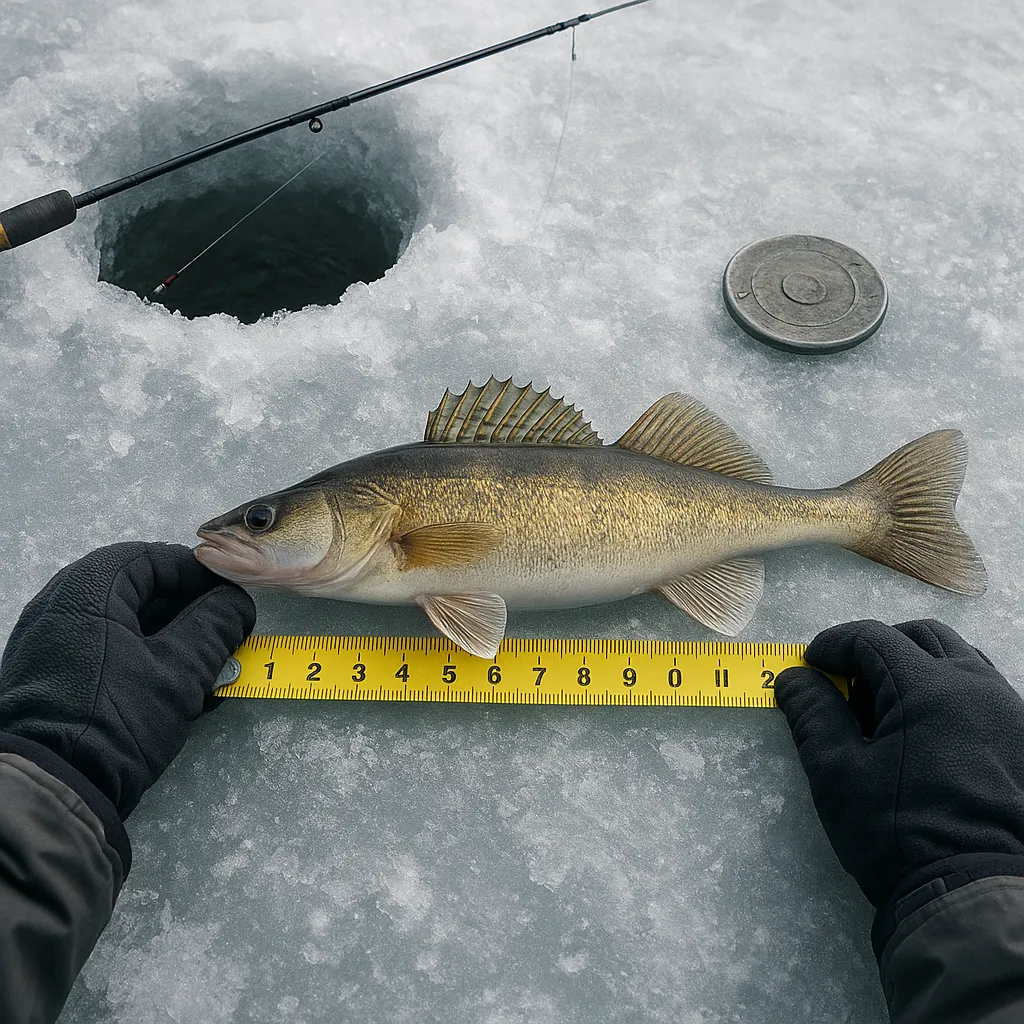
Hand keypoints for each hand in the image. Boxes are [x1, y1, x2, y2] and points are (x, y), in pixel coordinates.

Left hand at [0, 542, 254, 817]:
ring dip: (174, 641)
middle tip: (227, 633)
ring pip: (127, 625)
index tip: (233, 596)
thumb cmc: (116, 718)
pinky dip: (148, 662)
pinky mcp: (54, 678)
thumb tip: (238, 604)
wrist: (50, 789)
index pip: (152, 558)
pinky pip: (109, 652)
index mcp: (88, 591)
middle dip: (191, 612)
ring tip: (211, 669)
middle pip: (139, 592)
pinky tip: (182, 692)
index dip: (200, 574)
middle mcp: (62, 607)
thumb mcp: (180, 671)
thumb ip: (216, 626)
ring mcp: (53, 644)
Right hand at [774, 619, 1023, 912]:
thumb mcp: (838, 774)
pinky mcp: (1023, 742)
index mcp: (929, 688)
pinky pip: (984, 694)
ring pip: (960, 661)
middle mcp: (977, 687)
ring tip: (889, 709)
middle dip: (878, 648)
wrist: (976, 897)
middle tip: (849, 681)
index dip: (834, 644)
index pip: (873, 639)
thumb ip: (813, 714)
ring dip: (918, 668)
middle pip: (922, 637)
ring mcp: (1009, 713)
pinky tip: (929, 734)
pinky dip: (949, 694)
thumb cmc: (898, 833)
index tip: (811, 664)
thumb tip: (794, 677)